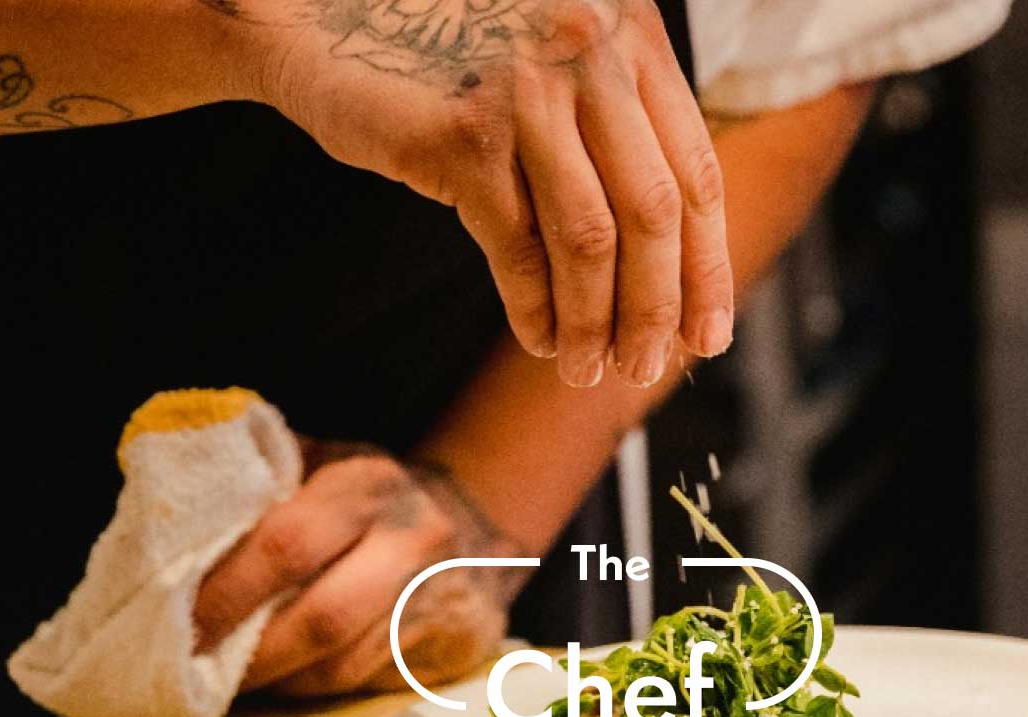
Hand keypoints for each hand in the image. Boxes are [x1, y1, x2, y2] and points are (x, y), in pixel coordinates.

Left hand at [194, 443, 528, 695]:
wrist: (478, 526)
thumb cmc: (371, 498)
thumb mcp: (323, 464)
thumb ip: (259, 486)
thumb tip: (167, 527)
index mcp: (369, 485)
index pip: (288, 544)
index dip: (227, 592)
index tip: (179, 623)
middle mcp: (413, 540)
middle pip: (321, 619)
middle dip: (249, 656)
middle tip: (192, 672)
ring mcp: (440, 598)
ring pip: (342, 666)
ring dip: (276, 682)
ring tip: (226, 683)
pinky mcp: (454, 648)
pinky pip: (366, 684)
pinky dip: (311, 689)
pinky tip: (282, 681)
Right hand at [212, 0, 732, 387]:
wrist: (321, 18)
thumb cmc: (442, 56)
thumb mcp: (552, 71)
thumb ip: (612, 134)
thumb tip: (666, 267)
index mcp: (629, 36)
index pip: (694, 173)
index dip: (706, 269)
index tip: (706, 335)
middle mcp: (590, 53)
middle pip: (654, 213)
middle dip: (656, 309)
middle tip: (645, 367)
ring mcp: (528, 90)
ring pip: (592, 240)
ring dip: (594, 323)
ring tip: (588, 370)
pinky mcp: (465, 135)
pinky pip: (519, 248)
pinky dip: (535, 308)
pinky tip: (539, 340)